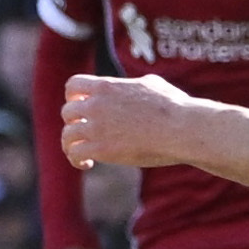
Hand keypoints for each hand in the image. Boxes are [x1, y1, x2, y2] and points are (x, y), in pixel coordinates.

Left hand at [61, 71, 197, 171]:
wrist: (181, 128)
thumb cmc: (174, 107)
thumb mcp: (151, 84)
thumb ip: (133, 85)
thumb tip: (134, 85)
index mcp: (107, 86)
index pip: (73, 86)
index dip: (73, 97)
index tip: (81, 106)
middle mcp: (96, 105)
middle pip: (67, 112)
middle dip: (74, 122)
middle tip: (85, 132)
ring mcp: (97, 127)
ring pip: (67, 135)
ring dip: (72, 144)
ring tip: (82, 153)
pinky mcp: (101, 149)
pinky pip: (75, 153)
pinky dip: (76, 160)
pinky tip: (88, 164)